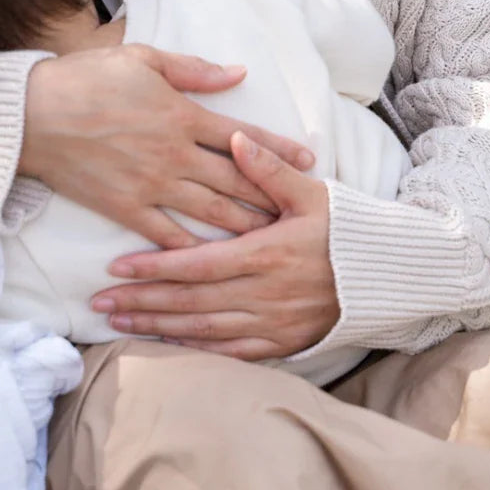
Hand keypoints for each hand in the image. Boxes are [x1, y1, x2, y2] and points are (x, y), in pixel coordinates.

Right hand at [20, 46, 313, 247]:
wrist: (31, 114)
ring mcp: (152, 184)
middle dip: (272, 197)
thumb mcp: (142, 59)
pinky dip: (194, 249)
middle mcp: (175, 153)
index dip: (279, 149)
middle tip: (301, 212)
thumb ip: (193, 69)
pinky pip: (169, 234)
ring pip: (212, 210)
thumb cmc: (85, 79)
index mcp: (182, 114)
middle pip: (237, 180)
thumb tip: (237, 72)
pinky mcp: (126, 208)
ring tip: (273, 238)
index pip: (244, 136)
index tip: (310, 161)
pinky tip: (216, 261)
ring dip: (245, 224)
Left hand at [92, 132, 339, 358]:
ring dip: (158, 327)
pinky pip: (231, 352)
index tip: (117, 268)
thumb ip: (269, 169)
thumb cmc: (347, 229)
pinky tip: (166, 344)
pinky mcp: (283, 343)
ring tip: (121, 323)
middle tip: (101, 302)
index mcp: (266, 254)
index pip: (197, 264)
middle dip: (142, 302)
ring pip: (204, 330)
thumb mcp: (312, 192)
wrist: (388, 274)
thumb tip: (233, 137)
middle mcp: (264, 293)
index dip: (155, 267)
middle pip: (190, 302)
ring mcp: (272, 323)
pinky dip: (195, 350)